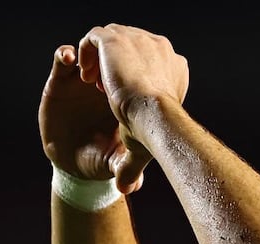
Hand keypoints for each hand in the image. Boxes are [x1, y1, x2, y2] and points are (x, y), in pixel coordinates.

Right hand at [38, 44, 145, 192]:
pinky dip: (66, 54)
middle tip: (110, 72)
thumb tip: (137, 185)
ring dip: (91, 50)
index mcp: (128, 98)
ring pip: (91, 52)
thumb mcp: (117, 161)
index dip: (135, 66)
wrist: (77, 163)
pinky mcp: (61, 82)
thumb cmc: (103, 158)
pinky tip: (70, 58)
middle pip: (115, 55)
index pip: (136, 71)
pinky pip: (63, 60)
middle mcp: (108, 85)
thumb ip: (126, 165)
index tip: (132, 74)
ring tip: (87, 69)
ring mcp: (85, 82)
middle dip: (114, 55)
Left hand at [76, 24, 188, 175]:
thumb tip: (128, 190)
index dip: (136, 79)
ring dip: (101, 60)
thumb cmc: (156, 134)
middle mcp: (159, 49)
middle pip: (132, 48)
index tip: (124, 100)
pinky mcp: (114, 38)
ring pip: (113, 40)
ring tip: (93, 84)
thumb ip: (134, 156)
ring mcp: (136, 40)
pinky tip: (85, 77)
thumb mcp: (146, 142)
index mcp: (173, 68)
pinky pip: (94, 38)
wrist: (151, 119)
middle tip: (105, 92)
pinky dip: (86, 53)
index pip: (151, 63)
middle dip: (117, 67)